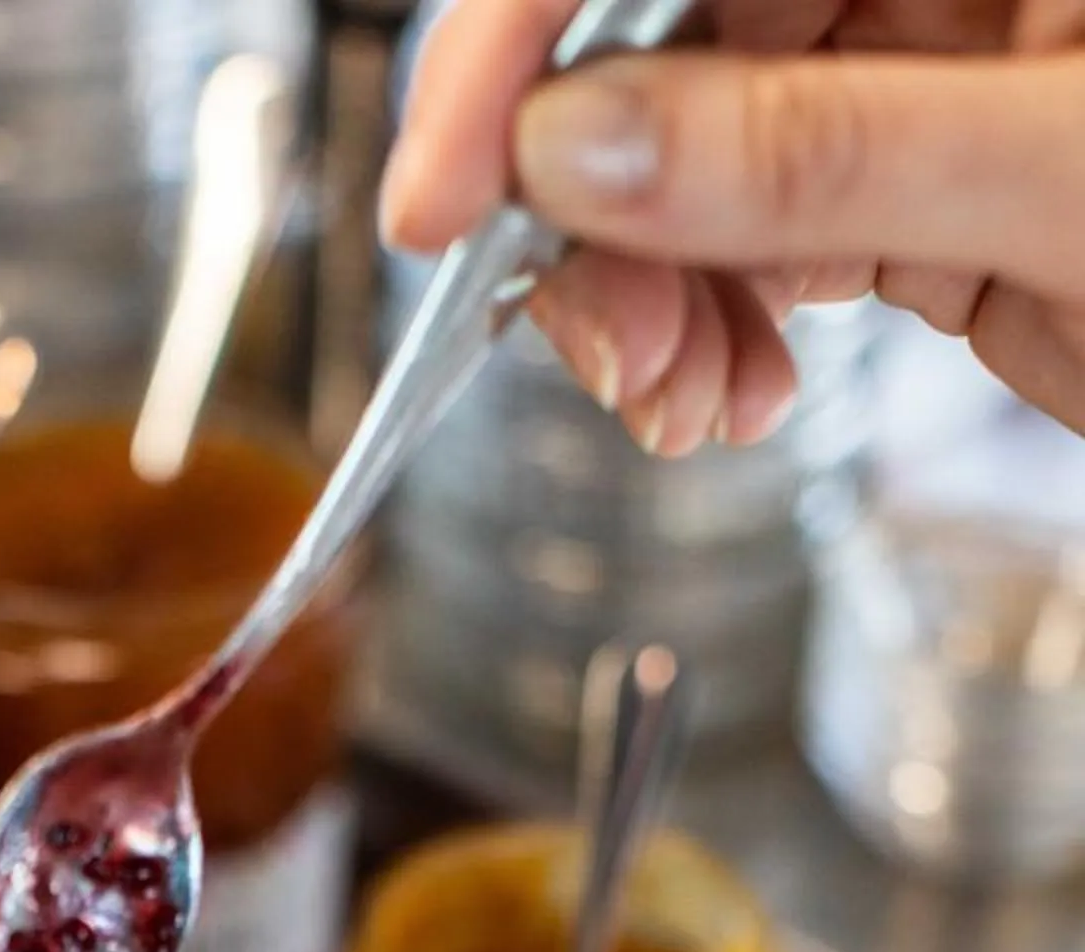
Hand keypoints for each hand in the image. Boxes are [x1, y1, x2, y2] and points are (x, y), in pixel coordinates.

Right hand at [382, 0, 1084, 449]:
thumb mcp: (1067, 178)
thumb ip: (814, 155)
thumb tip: (577, 148)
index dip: (529, 28)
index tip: (445, 190)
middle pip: (669, 16)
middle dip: (590, 190)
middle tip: (584, 341)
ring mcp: (930, 47)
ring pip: (691, 136)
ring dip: (640, 283)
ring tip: (672, 397)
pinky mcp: (925, 167)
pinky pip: (755, 221)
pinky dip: (704, 317)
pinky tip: (720, 389)